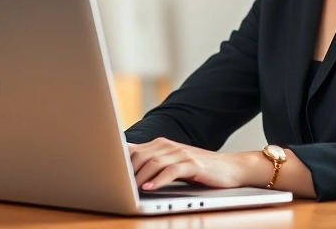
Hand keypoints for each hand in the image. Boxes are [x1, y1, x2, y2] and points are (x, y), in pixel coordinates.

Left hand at [128, 137, 263, 190]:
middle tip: (115, 186)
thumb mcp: (173, 165)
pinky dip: (159, 180)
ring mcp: (181, 153)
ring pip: (153, 163)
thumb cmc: (199, 169)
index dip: (117, 161)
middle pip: (139, 156)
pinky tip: (150, 188)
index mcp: (161, 145)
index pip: (133, 150)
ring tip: (130, 190)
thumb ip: (153, 165)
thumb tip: (126, 176)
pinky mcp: (193, 164)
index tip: (105, 174)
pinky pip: (171, 171)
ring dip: (140, 178)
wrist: (230, 167)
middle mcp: (169, 146)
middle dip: (125, 172)